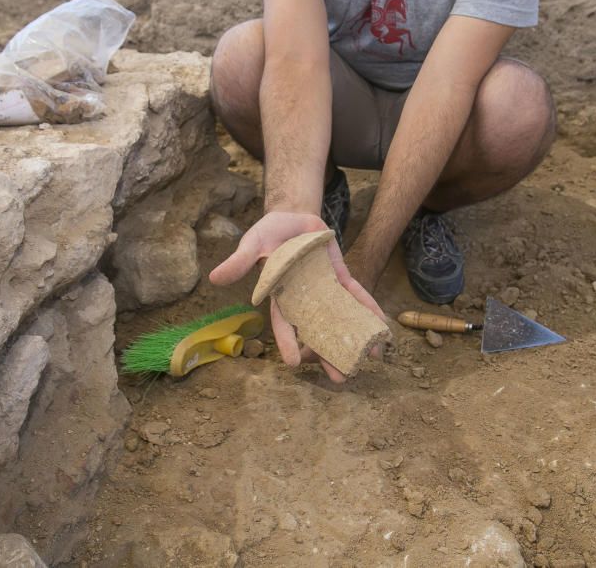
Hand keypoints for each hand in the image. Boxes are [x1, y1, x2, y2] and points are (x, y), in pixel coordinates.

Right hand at [209, 211, 386, 382]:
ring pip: (340, 319)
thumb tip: (214, 277)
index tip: (294, 364)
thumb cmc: (268, 233)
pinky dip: (367, 309)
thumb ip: (239, 261)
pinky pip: (356, 295)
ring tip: (371, 361)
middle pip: (318, 332)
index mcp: (281, 296)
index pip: (284, 324)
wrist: (292, 217)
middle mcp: (304, 299)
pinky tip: (381, 327)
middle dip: (329, 355)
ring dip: (354, 339)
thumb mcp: (252, 243)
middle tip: (341, 379)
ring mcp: (324, 290)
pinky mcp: (339, 278)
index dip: (288, 342)